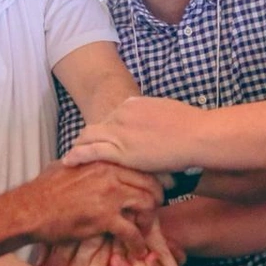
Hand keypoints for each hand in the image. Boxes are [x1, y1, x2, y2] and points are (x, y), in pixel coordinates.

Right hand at [18, 162, 161, 248]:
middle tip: (154, 210)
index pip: (139, 165)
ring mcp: (108, 195)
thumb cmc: (43, 189)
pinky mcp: (104, 218)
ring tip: (145, 230)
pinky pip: (133, 231)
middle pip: (150, 183)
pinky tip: (137, 250)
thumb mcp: (67, 165)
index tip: (158, 187)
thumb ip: (85, 161)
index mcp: (102, 160)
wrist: (29, 210)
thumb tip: (88, 156)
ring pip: (147, 204)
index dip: (153, 178)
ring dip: (149, 219)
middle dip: (156, 198)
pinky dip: (138, 243)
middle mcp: (109, 174)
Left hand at [62, 97, 206, 173]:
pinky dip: (78, 155)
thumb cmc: (191, 126)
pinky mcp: (120, 151)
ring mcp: (119, 131)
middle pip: (97, 126)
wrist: (196, 135)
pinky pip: (91, 152)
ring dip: (79, 146)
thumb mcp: (168, 112)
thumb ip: (156, 117)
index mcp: (133, 104)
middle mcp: (121, 114)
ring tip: (71, 156)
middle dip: (87, 136)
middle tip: (80, 146)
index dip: (106, 128)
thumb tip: (157, 125)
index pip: (112, 116)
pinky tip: (69, 161)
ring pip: (89, 137)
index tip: (103, 136)